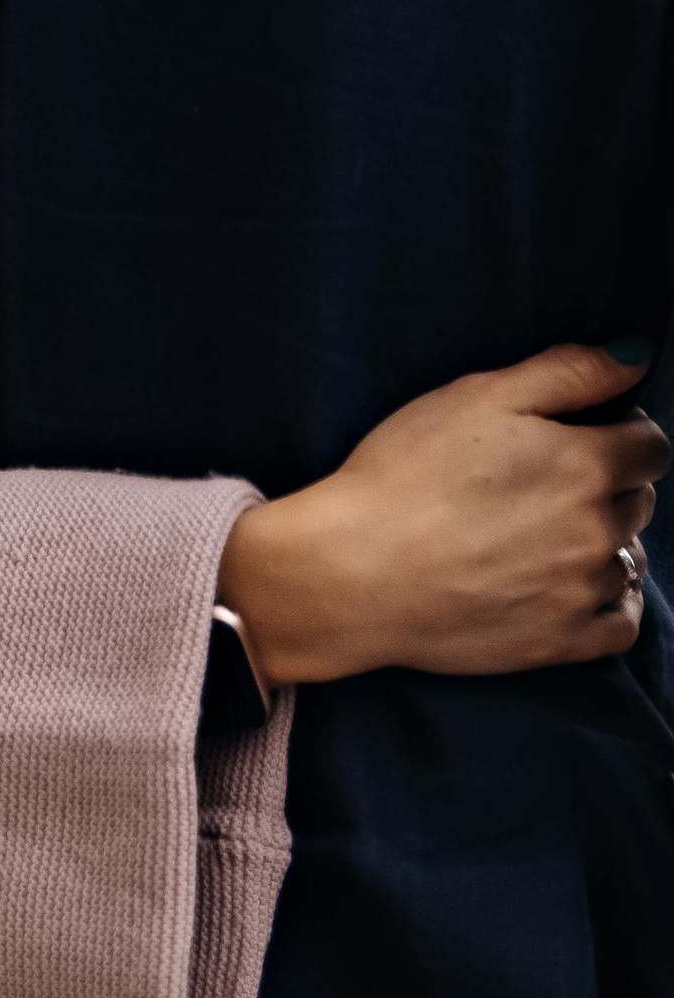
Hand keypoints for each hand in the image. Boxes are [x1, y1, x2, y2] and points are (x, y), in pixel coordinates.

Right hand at [218, 345, 662, 684]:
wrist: (353, 572)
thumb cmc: (405, 473)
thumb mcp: (478, 396)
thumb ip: (568, 372)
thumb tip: (637, 356)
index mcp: (585, 465)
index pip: (653, 446)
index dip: (623, 431)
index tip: (583, 432)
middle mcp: (597, 530)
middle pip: (640, 500)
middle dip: (609, 483)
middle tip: (546, 479)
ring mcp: (582, 591)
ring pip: (629, 557)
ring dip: (605, 541)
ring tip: (546, 533)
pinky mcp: (560, 641)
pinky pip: (623, 623)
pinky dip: (613, 601)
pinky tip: (578, 584)